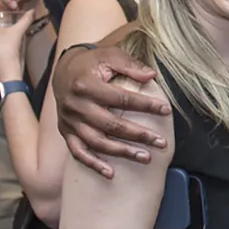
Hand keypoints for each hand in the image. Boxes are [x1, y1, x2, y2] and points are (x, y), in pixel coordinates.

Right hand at [53, 45, 169, 178]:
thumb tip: (152, 75)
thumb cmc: (92, 63)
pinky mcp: (66, 132)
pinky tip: (110, 173)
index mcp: (86, 85)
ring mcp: (69, 121)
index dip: (145, 105)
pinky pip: (78, 152)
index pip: (121, 98)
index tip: (166, 110)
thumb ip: (130, 65)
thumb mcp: (109, 55)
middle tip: (161, 142)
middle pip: (111, 125)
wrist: (63, 71)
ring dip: (121, 152)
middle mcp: (76, 106)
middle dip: (138, 135)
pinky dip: (93, 164)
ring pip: (97, 142)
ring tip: (145, 158)